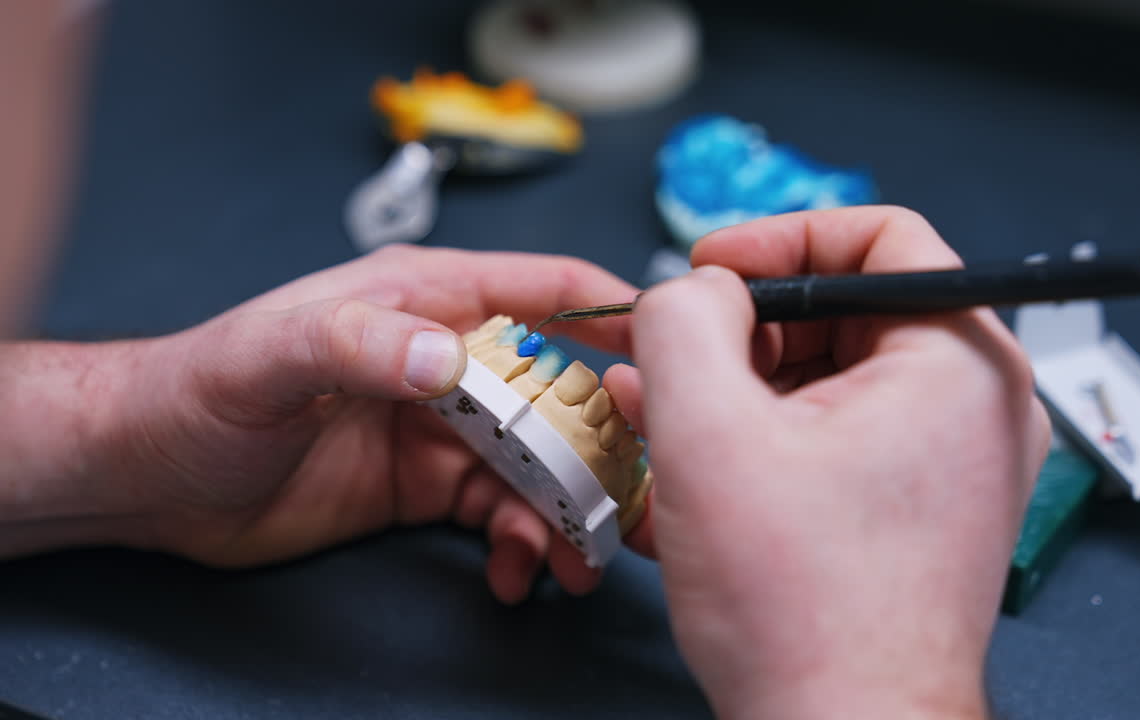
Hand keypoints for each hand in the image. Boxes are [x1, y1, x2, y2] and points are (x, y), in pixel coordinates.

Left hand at [60, 246, 644, 603]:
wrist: (148, 476)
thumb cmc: (197, 392)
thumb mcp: (270, 360)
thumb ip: (356, 345)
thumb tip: (447, 358)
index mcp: (423, 302)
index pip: (544, 289)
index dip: (617, 314)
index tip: (676, 355)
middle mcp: (444, 358)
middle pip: (561, 390)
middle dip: (604, 443)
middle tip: (631, 499)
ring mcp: (440, 425)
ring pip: (538, 461)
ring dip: (568, 509)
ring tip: (574, 560)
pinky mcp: (425, 484)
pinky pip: (499, 511)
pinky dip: (518, 542)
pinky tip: (510, 573)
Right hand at [603, 207, 1049, 717]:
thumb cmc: (805, 613)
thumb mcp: (709, 432)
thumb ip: (683, 320)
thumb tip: (690, 291)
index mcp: (959, 360)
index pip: (881, 234)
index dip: (779, 238)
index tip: (711, 274)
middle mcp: (972, 404)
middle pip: (844, 308)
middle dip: (740, 330)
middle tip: (673, 360)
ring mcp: (946, 460)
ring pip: (827, 376)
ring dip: (736, 387)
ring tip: (662, 416)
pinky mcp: (912, 504)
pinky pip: (830, 435)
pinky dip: (761, 436)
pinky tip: (694, 462)